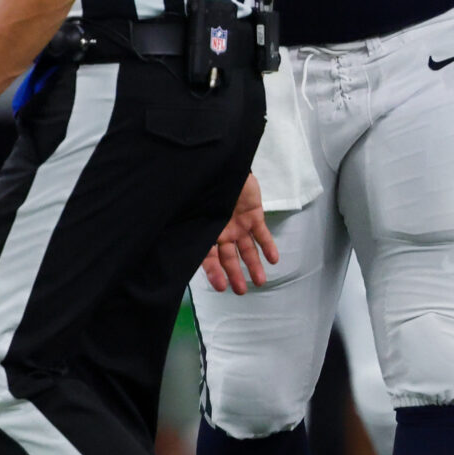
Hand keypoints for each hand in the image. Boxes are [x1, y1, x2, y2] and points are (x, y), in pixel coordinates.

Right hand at [201, 174, 279, 294]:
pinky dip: (268, 246)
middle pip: (228, 258)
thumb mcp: (192, 203)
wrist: (223, 163)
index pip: (208, 256)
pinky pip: (262, 234)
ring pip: (247, 250)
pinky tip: (274, 259)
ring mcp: (238, 224)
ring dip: (253, 265)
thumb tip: (179, 238)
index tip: (220, 287)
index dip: (213, 272)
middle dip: (235, 275)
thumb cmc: (204, 182)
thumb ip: (189, 218)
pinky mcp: (254, 216)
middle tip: (241, 291)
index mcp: (205, 230)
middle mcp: (221, 231)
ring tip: (261, 281)